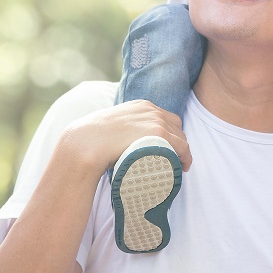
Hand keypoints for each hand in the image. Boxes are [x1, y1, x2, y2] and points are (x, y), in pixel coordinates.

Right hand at [55, 99, 191, 173]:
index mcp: (140, 106)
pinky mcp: (159, 133)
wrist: (88, 142)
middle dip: (177, 141)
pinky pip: (182, 146)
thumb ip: (120, 128)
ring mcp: (156, 120)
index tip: (169, 145)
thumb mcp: (111, 126)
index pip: (164, 117)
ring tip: (180, 165)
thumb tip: (117, 140)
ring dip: (182, 151)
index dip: (169, 132)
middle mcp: (151, 110)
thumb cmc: (94, 139)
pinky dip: (185, 157)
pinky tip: (183, 167)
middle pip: (176, 125)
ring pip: (181, 137)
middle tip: (175, 156)